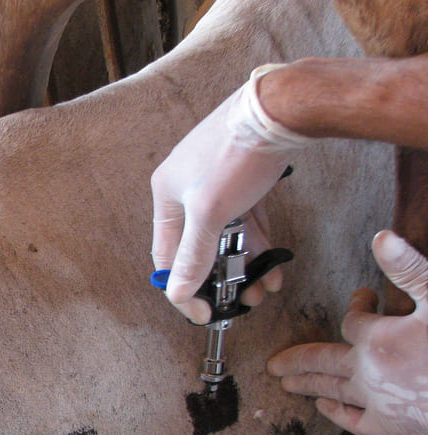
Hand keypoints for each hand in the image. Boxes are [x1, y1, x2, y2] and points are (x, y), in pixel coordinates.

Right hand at [150, 65, 312, 322]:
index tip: (204, 313)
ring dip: (243, 265)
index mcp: (166, 196)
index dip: (184, 289)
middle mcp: (186, 190)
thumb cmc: (237, 155)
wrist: (281, 109)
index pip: (167, 257)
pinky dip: (256, 242)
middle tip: (241, 301)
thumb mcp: (210, 214)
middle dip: (221, 279)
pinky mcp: (242, 178)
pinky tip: (271, 264)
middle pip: (199, 248)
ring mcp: (216, 184)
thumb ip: (194, 256)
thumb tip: (178, 292)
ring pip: (226, 237)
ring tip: (262, 286)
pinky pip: (245, 221)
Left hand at [267, 231, 427, 434]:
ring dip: (308, 385)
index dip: (356, 307)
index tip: (365, 298)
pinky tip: (326, 407)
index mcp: (377, 338)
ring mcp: (377, 401)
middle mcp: (368, 371)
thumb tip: (382, 237)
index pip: (352, 320)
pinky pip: (354, 421)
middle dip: (298, 359)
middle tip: (274, 364)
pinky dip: (337, 414)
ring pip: (332, 391)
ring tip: (286, 382)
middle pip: (322, 362)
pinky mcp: (392, 426)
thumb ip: (410, 269)